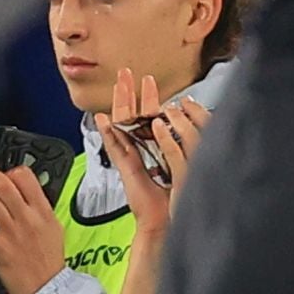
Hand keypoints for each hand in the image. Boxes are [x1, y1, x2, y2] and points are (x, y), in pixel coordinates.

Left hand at [0, 159, 62, 293]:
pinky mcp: (0, 249)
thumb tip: (25, 194)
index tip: (0, 174)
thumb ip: (39, 210)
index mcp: (43, 211)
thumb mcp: (53, 228)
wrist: (48, 289)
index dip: (9, 170)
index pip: (26, 176)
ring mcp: (13, 233)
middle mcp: (28, 218)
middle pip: (3, 184)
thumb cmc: (49, 261)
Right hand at [89, 71, 200, 230]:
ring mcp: (131, 158)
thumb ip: (185, 144)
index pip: (149, 117)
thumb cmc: (179, 197)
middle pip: (132, 116)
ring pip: (121, 125)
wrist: (168, 220)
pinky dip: (107, 133)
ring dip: (118, 105)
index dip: (148, 99)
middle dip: (130, 93)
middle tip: (126, 73)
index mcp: (156, 148)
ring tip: (115, 86)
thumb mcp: (187, 162)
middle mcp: (142, 150)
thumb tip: (192, 124)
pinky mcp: (125, 169)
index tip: (148, 81)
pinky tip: (101, 119)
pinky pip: (114, 147)